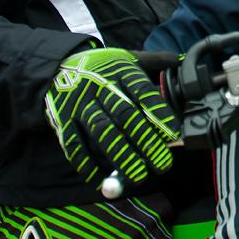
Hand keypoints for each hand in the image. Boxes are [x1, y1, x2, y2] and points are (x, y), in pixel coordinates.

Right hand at [44, 48, 177, 188]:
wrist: (56, 66)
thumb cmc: (103, 67)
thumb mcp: (128, 57)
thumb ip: (155, 61)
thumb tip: (181, 61)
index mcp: (121, 71)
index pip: (144, 92)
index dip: (159, 113)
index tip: (174, 134)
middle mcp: (100, 86)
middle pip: (125, 115)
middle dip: (146, 141)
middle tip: (162, 164)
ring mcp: (80, 104)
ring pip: (102, 131)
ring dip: (121, 156)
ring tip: (138, 176)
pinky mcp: (63, 120)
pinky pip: (75, 145)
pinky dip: (88, 165)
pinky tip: (102, 180)